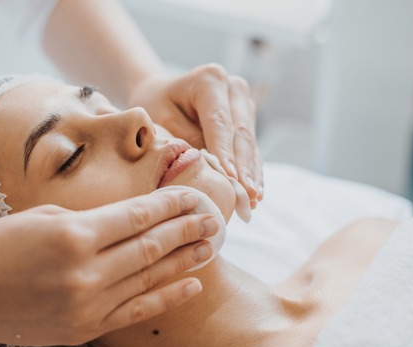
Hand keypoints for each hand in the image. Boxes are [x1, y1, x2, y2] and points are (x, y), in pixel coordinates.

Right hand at [0, 189, 218, 346]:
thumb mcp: (39, 216)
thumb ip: (87, 219)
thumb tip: (127, 217)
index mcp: (74, 235)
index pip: (137, 215)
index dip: (170, 202)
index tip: (194, 191)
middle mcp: (87, 272)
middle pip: (151, 245)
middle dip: (186, 228)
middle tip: (214, 216)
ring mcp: (87, 305)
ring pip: (149, 278)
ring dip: (184, 260)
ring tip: (211, 245)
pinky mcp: (84, 329)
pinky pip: (135, 312)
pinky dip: (165, 297)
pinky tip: (191, 285)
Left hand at [128, 64, 263, 206]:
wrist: (162, 94)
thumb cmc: (157, 106)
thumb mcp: (161, 120)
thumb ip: (186, 141)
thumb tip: (210, 167)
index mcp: (210, 80)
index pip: (220, 122)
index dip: (226, 152)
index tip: (231, 178)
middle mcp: (233, 88)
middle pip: (241, 133)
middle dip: (244, 167)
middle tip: (247, 195)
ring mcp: (244, 104)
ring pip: (250, 143)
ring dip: (252, 173)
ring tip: (253, 200)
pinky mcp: (247, 120)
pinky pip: (251, 149)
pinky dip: (252, 172)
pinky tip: (255, 193)